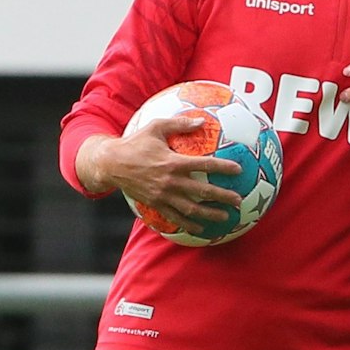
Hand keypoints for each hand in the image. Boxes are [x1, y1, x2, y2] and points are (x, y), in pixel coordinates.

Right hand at [78, 115, 247, 233]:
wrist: (110, 163)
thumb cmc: (134, 143)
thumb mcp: (155, 127)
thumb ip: (179, 124)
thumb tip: (201, 121)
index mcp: (173, 162)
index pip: (204, 165)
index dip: (223, 168)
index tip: (238, 170)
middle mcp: (170, 181)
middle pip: (203, 191)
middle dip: (223, 196)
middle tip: (239, 200)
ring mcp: (163, 195)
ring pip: (192, 208)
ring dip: (211, 214)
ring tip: (226, 217)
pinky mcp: (155, 204)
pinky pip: (175, 218)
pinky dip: (189, 224)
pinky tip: (200, 228)